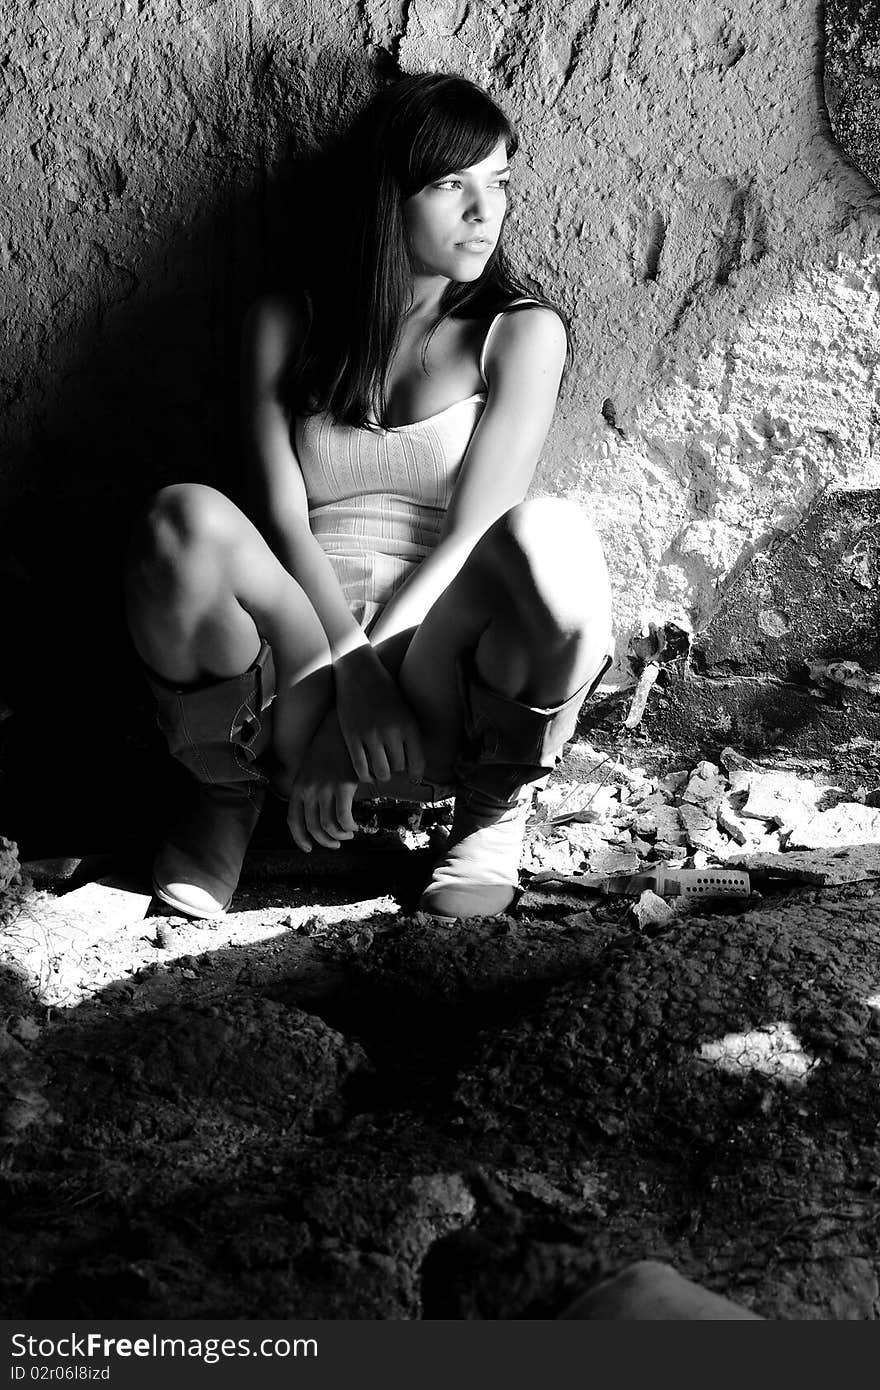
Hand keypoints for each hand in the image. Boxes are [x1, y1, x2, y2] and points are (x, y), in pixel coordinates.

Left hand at [287, 709, 358, 851]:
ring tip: (348, 834)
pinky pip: (344, 817)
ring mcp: (325, 788)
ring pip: (329, 826)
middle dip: (325, 841)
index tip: (309, 848)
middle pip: (313, 827)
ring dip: (339, 836)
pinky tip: (356, 825)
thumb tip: (318, 809)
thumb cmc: (329, 747)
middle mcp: (308, 790)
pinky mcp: (342, 786)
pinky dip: (349, 826)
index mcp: (298, 786)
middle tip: (337, 844)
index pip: (293, 820)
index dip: (300, 838)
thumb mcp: (311, 768)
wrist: (341, 728)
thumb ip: (311, 788)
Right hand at [333, 648, 424, 783]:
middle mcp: (391, 731)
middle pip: (398, 767)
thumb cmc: (384, 691)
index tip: (413, 777)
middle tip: (392, 767)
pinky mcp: (352, 736)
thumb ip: (409, 734)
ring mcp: (370, 735)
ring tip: (380, 772)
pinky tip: (366, 775)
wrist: (359, 672)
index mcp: (408, 725)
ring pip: (381, 771)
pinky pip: (360, 767)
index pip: (417, 762)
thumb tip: (413, 762)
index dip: (416, 774)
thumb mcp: (404, 710)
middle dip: (396, 769)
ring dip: (382, 775)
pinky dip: (364, 775)